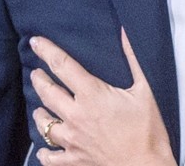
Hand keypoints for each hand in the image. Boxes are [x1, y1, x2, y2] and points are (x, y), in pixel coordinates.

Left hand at [29, 29, 175, 165]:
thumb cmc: (148, 130)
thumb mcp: (145, 90)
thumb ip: (133, 58)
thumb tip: (124, 32)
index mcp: (92, 94)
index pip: (62, 66)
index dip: (46, 50)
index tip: (35, 41)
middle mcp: (75, 115)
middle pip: (46, 92)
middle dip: (38, 79)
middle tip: (36, 73)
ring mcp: (71, 139)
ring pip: (43, 122)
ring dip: (39, 112)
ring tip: (39, 107)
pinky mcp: (73, 160)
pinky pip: (48, 156)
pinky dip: (44, 150)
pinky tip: (44, 147)